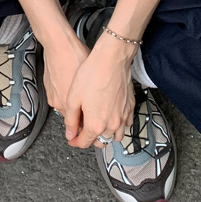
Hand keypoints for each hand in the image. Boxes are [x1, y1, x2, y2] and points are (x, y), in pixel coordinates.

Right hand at [41, 18, 86, 123]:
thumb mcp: (91, 78)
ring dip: (72, 105)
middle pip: (73, 117)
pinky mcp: (48, 91)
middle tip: (89, 107)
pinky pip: (58, 98)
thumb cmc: (76, 57)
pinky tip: (70, 86)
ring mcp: (53, 98)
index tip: (93, 120)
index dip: (89, 121)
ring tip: (81, 94)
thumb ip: (94, 97)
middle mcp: (60, 104)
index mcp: (73, 103)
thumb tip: (99, 104)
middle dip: (81, 115)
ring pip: (65, 108)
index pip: (81, 122)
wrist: (59, 45)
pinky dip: (65, 96)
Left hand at [62, 28, 135, 152]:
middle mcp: (111, 124)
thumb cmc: (92, 74)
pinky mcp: (130, 106)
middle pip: (101, 142)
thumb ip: (71, 120)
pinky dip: (119, 125)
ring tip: (98, 126)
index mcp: (95, 124)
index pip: (84, 142)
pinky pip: (126, 123)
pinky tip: (112, 116)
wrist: (112, 59)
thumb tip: (70, 133)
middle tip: (83, 131)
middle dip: (91, 140)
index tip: (72, 139)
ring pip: (116, 136)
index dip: (75, 142)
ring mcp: (123, 116)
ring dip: (107, 135)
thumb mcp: (73, 98)